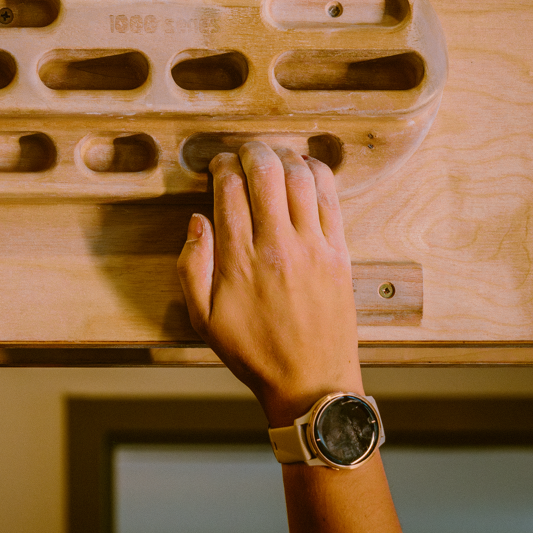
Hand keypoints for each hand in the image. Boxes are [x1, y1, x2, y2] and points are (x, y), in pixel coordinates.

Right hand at [177, 141, 361, 426]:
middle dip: (250, 151)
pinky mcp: (339, 252)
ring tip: (272, 156)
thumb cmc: (254, 352)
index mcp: (240, 261)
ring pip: (300, 177)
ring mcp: (313, 247)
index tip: (217, 165)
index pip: (228, 190)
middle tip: (243, 151)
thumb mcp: (203, 319)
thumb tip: (196, 221)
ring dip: (283, 156)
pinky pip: (331, 198)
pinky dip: (317, 173)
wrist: (310, 381)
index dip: (220, 167)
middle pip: (265, 172)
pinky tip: (305, 168)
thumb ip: (192, 267)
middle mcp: (278, 246)